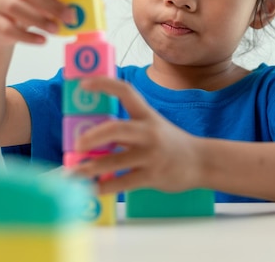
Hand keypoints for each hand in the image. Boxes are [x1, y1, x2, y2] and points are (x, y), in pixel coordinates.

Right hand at [0, 0, 73, 45]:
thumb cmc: (29, 7)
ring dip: (39, 20)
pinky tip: (42, 40)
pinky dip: (28, 36)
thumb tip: (78, 6)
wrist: (3, 27)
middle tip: (69, 16)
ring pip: (16, 8)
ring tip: (56, 29)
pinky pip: (9, 29)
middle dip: (51, 4)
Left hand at [73, 76, 202, 194]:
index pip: (125, 91)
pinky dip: (104, 187)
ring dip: (89, 168)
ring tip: (72, 173)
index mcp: (147, 115)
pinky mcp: (153, 176)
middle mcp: (149, 132)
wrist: (202, 162)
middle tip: (77, 144)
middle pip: (116, 129)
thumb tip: (90, 136)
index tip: (83, 84)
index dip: (103, 84)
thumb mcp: (153, 128)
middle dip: (92, 136)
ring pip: (114, 161)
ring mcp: (151, 155)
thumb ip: (126, 130)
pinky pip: (122, 183)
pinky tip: (92, 190)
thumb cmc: (171, 144)